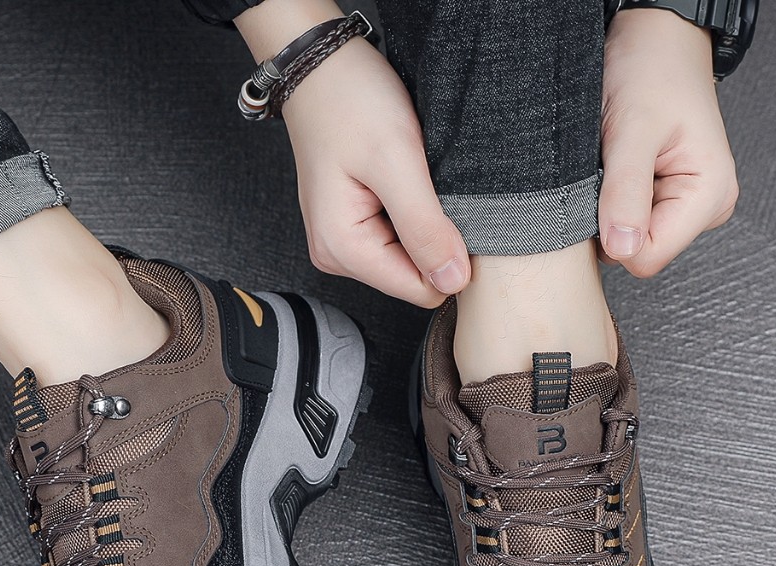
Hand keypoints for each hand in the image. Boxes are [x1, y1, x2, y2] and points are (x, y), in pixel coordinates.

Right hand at [236, 1, 469, 306]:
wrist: (320, 65)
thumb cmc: (350, 101)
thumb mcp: (396, 162)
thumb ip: (425, 228)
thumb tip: (454, 282)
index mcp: (343, 250)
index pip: (420, 290)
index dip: (448, 256)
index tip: (450, 209)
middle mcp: (337, 256)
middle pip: (415, 277)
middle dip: (434, 238)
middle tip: (429, 185)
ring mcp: (343, 243)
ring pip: (410, 259)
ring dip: (424, 223)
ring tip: (414, 177)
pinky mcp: (353, 227)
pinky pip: (400, 240)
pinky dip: (414, 213)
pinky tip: (406, 181)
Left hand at [599, 10, 738, 276]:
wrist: (654, 41)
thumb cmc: (650, 72)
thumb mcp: (632, 130)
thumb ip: (626, 193)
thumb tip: (622, 249)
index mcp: (709, 196)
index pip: (648, 258)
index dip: (613, 234)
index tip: (604, 191)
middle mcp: (704, 207)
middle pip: (638, 252)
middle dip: (611, 219)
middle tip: (609, 170)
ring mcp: (686, 206)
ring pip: (628, 240)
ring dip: (608, 209)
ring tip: (613, 164)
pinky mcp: (667, 201)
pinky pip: (626, 224)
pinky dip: (609, 202)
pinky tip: (615, 170)